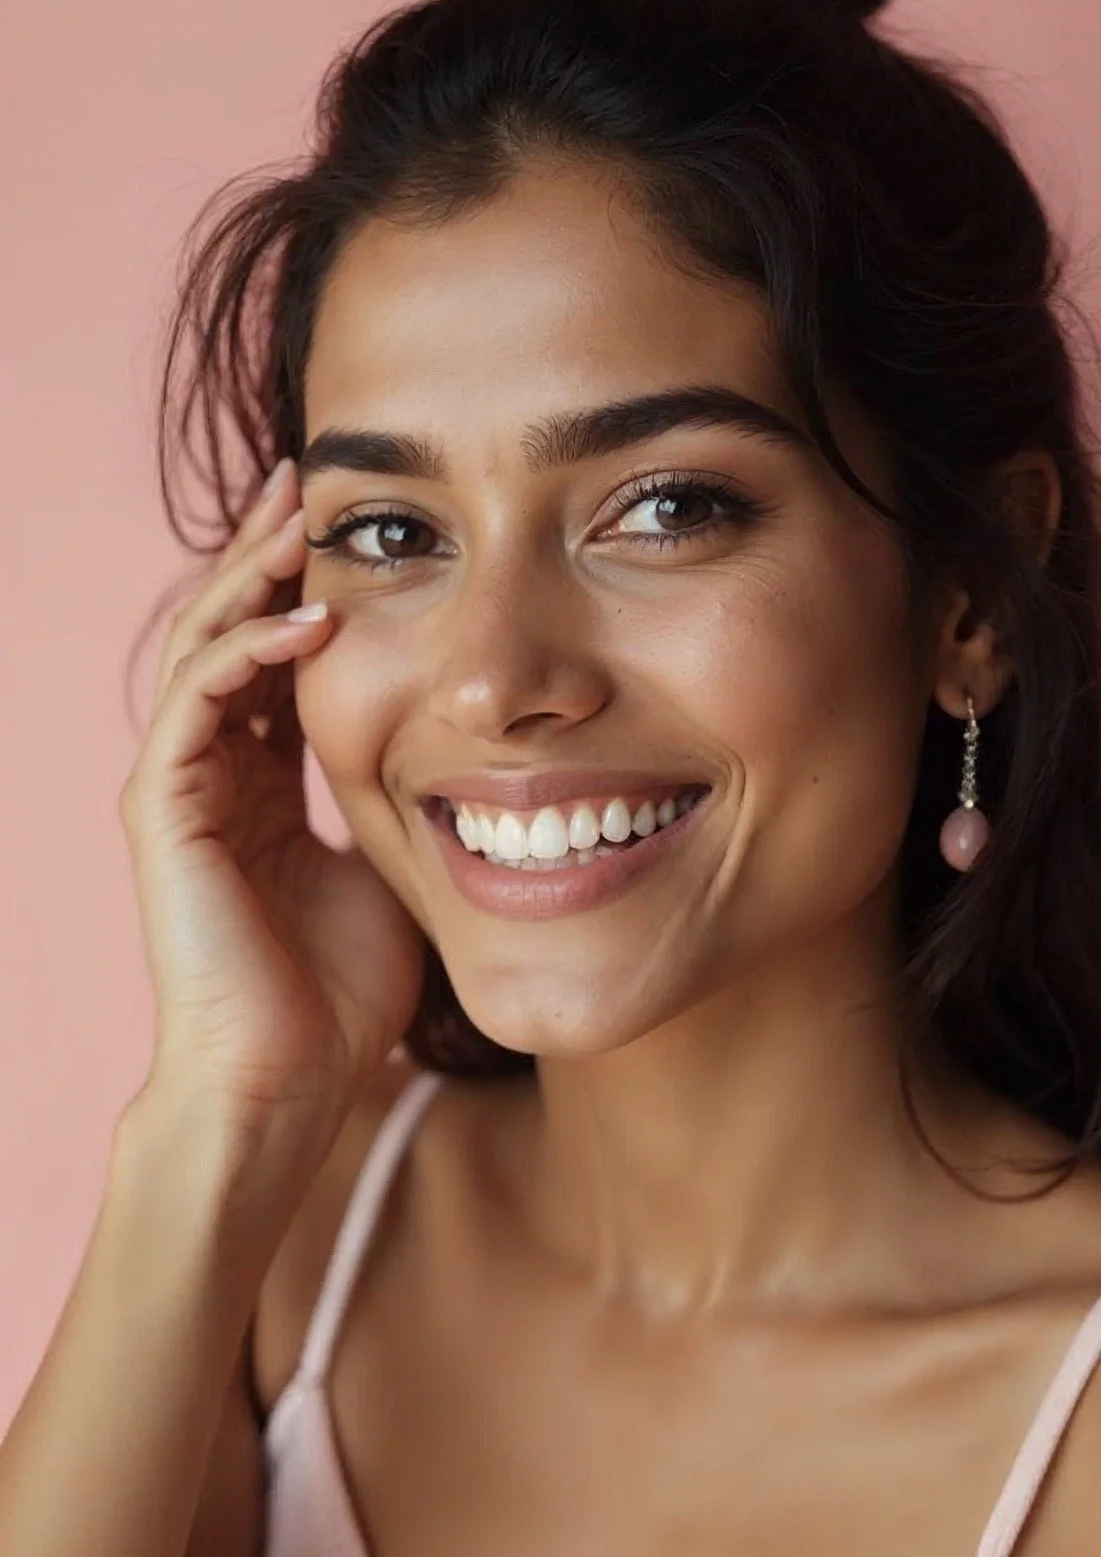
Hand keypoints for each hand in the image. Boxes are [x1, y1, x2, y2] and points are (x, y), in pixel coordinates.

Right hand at [119, 458, 424, 1183]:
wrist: (289, 1080)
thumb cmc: (344, 992)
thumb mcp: (394, 867)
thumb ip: (408, 800)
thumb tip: (479, 749)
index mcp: (262, 779)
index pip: (279, 651)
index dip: (312, 583)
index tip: (363, 522)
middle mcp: (213, 769)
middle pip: (232, 626)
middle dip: (270, 549)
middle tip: (311, 475)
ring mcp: (181, 785)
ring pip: (207, 643)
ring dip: (256, 574)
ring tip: (307, 514)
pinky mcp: (164, 809)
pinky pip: (201, 702)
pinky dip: (250, 650)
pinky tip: (311, 616)